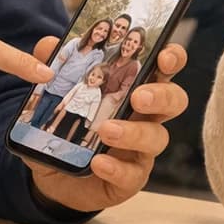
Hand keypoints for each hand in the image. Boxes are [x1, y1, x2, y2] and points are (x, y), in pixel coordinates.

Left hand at [26, 38, 188, 212]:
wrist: (55, 175)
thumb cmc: (68, 129)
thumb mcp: (57, 98)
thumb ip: (57, 69)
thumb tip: (49, 45)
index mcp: (134, 89)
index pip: (163, 69)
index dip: (171, 59)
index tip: (164, 54)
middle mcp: (145, 117)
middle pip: (174, 101)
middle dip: (161, 96)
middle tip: (138, 97)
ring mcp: (140, 150)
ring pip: (157, 138)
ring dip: (134, 132)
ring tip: (106, 130)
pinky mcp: (129, 179)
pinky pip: (132, 175)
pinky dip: (116, 168)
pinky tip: (98, 163)